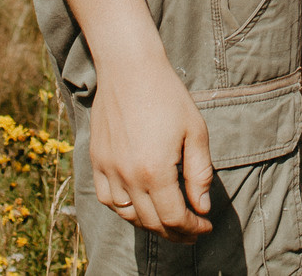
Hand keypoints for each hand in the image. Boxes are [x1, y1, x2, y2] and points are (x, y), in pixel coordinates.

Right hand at [89, 52, 213, 241]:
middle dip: (175, 232)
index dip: (192, 228)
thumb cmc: (168, 96)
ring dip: (150, 223)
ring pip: (128, 215)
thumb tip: (201, 207)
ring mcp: (108, 169)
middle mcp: (127, 176)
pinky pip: (108, 199)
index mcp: (154, 171)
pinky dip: (124, 209)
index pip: (174, 218)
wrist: (130, 68)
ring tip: (167, 220)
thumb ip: (199, 174)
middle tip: (190, 231)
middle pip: (152, 222)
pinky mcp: (97, 160)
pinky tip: (139, 204)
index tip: (205, 227)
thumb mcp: (195, 132)